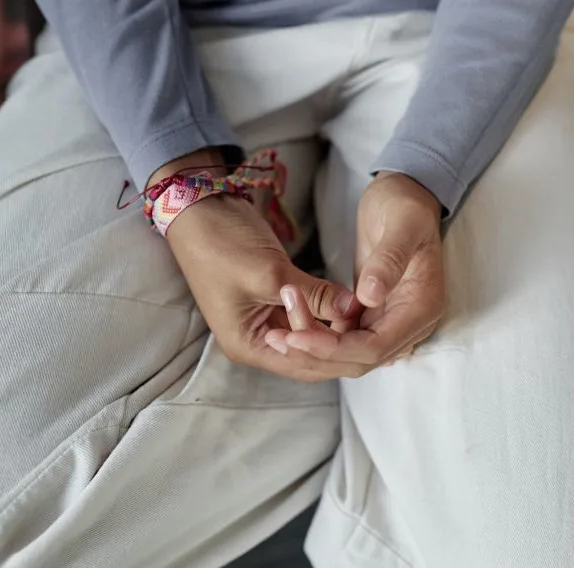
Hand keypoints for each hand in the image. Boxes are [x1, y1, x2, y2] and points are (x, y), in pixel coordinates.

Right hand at [157, 150, 363, 381]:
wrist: (199, 208)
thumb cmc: (222, 243)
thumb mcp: (271, 272)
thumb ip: (314, 294)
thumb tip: (353, 307)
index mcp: (248, 345)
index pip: (303, 364)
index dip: (337, 354)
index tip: (368, 337)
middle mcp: (257, 341)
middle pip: (309, 356)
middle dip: (341, 344)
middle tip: (374, 327)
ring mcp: (264, 321)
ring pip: (312, 336)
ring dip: (336, 327)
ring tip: (366, 313)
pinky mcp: (273, 301)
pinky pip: (308, 316)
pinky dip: (327, 310)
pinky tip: (350, 301)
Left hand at [265, 171, 445, 375]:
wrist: (406, 195)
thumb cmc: (406, 205)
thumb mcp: (402, 225)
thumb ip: (388, 261)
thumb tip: (370, 297)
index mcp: (422, 307)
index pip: (375, 346)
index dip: (334, 348)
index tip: (296, 337)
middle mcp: (410, 322)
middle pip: (361, 358)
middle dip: (318, 354)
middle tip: (277, 341)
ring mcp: (391, 319)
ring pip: (349, 352)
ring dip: (314, 348)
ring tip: (276, 336)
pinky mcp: (373, 313)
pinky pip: (344, 336)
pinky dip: (318, 334)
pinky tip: (290, 325)